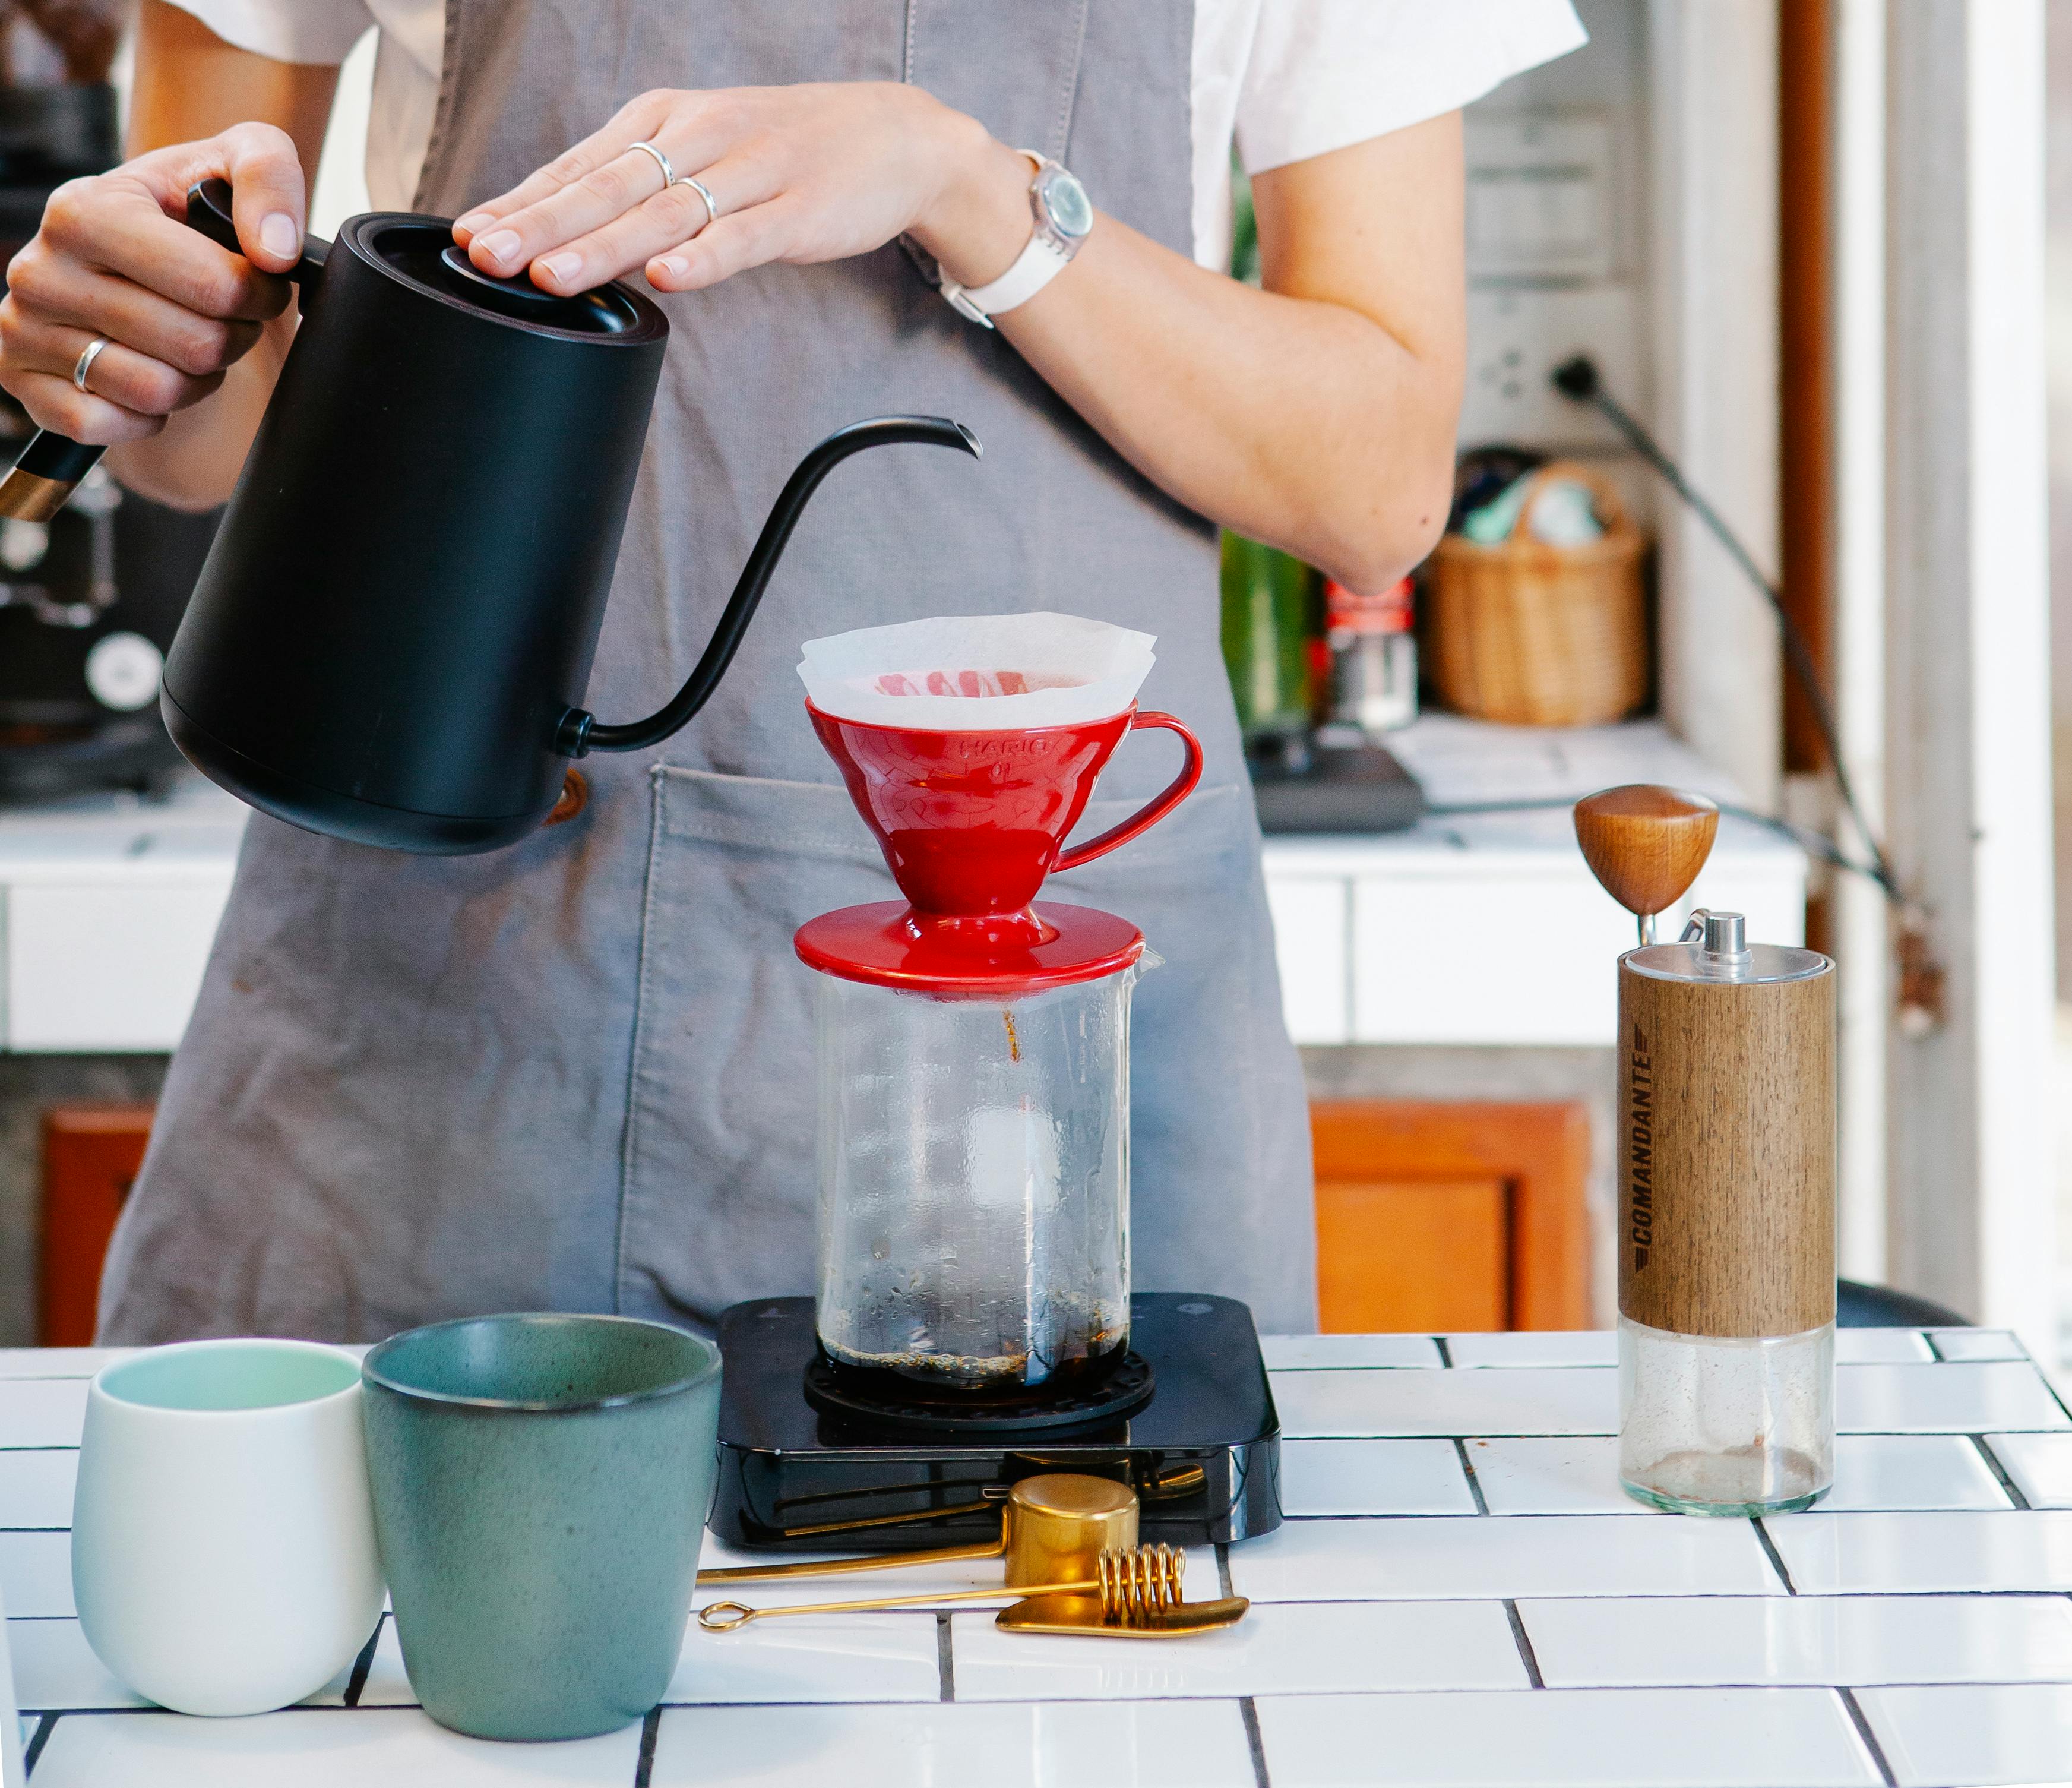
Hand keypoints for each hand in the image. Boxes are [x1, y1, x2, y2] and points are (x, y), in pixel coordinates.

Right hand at [0, 124, 303, 444]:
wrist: (136, 265)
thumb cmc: (187, 215)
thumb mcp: (232, 164)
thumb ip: (266, 178)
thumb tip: (275, 250)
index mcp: (83, 209)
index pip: (211, 283)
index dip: (259, 295)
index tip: (258, 284)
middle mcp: (40, 268)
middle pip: (194, 345)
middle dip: (232, 337)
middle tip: (225, 316)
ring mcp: (23, 329)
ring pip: (156, 392)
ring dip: (196, 379)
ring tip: (189, 342)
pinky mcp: (23, 384)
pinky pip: (105, 426)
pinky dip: (145, 415)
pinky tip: (148, 371)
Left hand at [452, 83, 1037, 298]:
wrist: (893, 137)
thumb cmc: (786, 153)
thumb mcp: (704, 151)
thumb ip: (642, 190)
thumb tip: (563, 234)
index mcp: (664, 122)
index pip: (579, 165)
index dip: (520, 202)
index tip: (467, 236)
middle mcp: (698, 139)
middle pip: (607, 187)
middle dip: (540, 224)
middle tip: (485, 253)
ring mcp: (749, 173)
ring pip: (663, 214)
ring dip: (603, 247)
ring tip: (550, 277)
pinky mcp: (797, 209)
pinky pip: (743, 237)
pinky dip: (705, 258)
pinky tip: (668, 277)